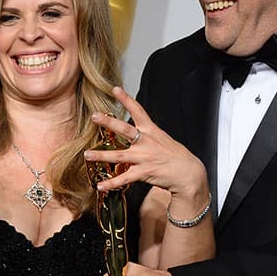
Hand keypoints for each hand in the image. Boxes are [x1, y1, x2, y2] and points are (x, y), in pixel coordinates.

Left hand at [86, 86, 206, 202]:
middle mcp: (146, 143)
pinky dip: (111, 183)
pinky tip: (100, 186)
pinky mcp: (144, 173)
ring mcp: (144, 158)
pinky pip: (124, 179)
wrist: (189, 174)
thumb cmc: (177, 157)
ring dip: (101, 156)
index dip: (126, 99)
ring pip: (119, 156)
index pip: (138, 111)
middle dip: (109, 122)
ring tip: (87, 155)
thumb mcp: (164, 140)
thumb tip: (138, 132)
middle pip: (125, 130)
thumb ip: (148, 136)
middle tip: (94, 115)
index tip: (115, 89)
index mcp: (152, 132)